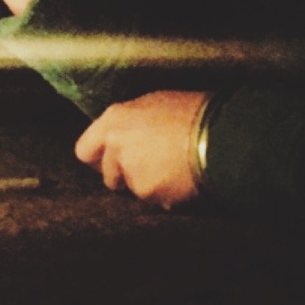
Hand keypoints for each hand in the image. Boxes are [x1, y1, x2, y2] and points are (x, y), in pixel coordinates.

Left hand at [74, 90, 207, 209]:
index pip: (85, 150)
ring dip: (148, 184)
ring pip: (134, 188)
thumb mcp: (156, 103)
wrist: (220, 135)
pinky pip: (156, 200)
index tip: (111, 160)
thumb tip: (129, 133)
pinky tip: (184, 179)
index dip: (99, 157)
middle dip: (125, 175)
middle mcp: (116, 147)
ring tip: (173, 169)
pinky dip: (167, 195)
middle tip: (149, 166)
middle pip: (109, 175)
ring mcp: (132, 173)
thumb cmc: (194, 112)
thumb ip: (132, 123)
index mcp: (114, 120)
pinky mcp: (150, 194)